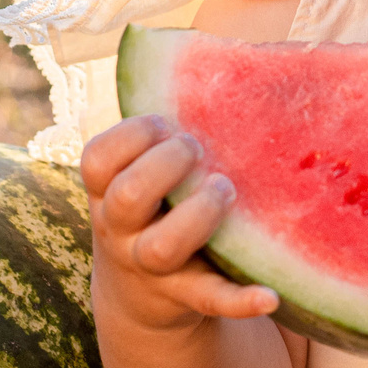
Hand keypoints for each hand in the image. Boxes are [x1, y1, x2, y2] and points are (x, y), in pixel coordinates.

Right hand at [81, 114, 279, 332]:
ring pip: (161, 248)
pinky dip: (240, 300)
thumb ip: (158, 140)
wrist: (140, 294)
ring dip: (198, 215)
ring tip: (226, 188)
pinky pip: (211, 300)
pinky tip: (271, 295)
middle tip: (197, 150)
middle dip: (164, 166)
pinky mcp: (188, 297)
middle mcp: (122, 231)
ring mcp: (152, 269)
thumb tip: (224, 66)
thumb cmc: (153, 209)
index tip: (163, 121)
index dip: (129, 136)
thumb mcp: (137, 178)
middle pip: (127, 198)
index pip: (96, 161)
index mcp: (107, 193)